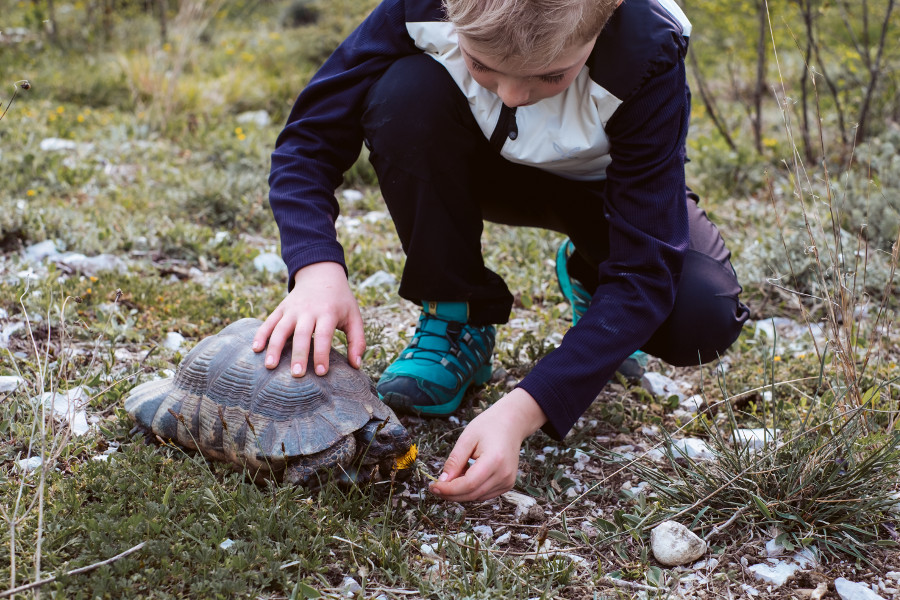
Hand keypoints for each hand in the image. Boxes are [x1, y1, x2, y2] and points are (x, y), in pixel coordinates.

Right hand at [252, 261, 364, 376]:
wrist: (322, 274)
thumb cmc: (341, 301)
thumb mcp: (354, 317)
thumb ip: (357, 341)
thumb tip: (356, 366)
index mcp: (328, 313)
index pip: (324, 335)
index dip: (322, 354)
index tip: (321, 373)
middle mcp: (308, 310)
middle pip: (301, 334)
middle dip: (299, 354)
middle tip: (296, 375)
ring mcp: (292, 309)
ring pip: (281, 328)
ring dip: (274, 347)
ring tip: (270, 366)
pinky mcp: (281, 308)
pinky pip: (269, 322)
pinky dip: (261, 334)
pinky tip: (256, 349)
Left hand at [429, 388, 546, 501]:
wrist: (512, 423)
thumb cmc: (489, 426)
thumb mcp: (467, 439)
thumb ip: (455, 461)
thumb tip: (443, 481)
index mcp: (495, 460)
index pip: (468, 484)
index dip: (449, 489)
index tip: (433, 487)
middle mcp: (504, 474)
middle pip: (472, 494)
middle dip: (451, 494)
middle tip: (435, 487)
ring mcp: (508, 481)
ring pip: (477, 497)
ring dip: (460, 492)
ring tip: (453, 476)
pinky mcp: (507, 484)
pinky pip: (484, 494)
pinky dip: (471, 490)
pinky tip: (465, 477)